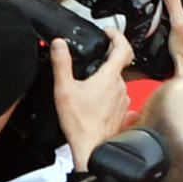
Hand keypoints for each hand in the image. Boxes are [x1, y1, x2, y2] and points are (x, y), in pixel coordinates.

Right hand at [53, 26, 134, 167]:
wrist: (91, 149)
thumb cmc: (79, 124)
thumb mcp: (64, 90)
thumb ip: (62, 64)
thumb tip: (59, 44)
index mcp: (109, 77)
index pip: (122, 47)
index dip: (116, 35)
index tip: (109, 32)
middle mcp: (120, 87)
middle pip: (118, 65)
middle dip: (106, 59)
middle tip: (94, 56)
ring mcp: (123, 100)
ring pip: (117, 81)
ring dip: (106, 78)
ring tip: (90, 80)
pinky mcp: (121, 112)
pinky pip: (116, 96)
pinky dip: (107, 93)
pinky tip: (95, 99)